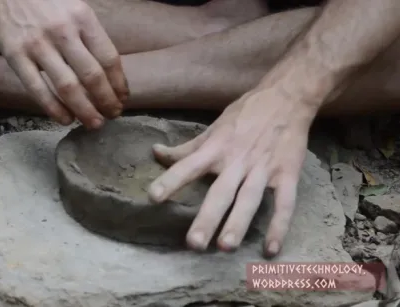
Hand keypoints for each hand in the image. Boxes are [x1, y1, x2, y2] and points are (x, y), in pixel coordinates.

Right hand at [0, 0, 127, 127]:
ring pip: (67, 87)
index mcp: (82, 17)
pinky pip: (37, 89)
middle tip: (113, 115)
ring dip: (84, 110)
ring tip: (94, 123)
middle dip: (106, 101)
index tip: (123, 98)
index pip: (109, 58)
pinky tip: (65, 119)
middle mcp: (62, 31)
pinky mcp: (14, 55)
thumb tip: (110, 75)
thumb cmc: (48, 1)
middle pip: (92, 76)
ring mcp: (37, 44)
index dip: (119, 84)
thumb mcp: (77, 8)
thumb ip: (91, 37)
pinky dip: (53, 109)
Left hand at [148, 88, 317, 256]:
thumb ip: (186, 147)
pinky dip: (279, 226)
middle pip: (220, 192)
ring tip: (225, 247)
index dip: (171, 180)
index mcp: (216, 148)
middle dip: (207, 218)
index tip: (153, 197)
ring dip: (238, 223)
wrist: (287, 97)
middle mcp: (237, 160)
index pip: (188, 165)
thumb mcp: (214, 128)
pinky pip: (284, 203)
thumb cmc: (245, 114)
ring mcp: (263, 168)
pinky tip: (270, 250)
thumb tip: (155, 152)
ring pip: (249, 200)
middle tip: (194, 243)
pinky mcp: (288, 174)